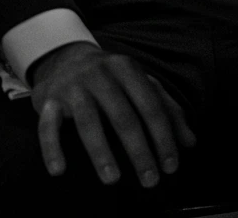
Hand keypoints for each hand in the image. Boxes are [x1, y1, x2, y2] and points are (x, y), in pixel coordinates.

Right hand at [30, 41, 195, 188]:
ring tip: (113, 179)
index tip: (170, 166)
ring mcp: (73, 86)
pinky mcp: (48, 100)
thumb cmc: (111, 78)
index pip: (150, 104)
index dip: (162, 136)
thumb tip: (190, 142)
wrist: (65, 57)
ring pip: (88, 120)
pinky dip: (52, 148)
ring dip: (101, 151)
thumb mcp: (140, 85)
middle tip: (149, 180)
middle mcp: (101, 74)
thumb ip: (167, 109)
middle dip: (139, 150)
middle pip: (123, 114)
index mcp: (127, 69)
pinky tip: (59, 170)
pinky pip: (47, 125)